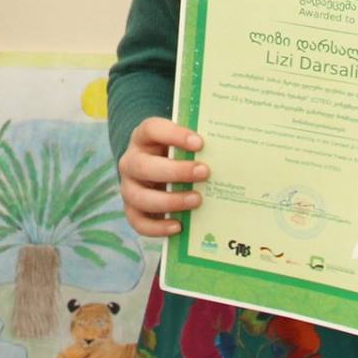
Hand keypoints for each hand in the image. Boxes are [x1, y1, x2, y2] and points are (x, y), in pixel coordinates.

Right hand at [117, 116, 208, 237]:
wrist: (158, 172)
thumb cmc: (176, 155)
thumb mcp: (181, 145)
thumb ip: (197, 147)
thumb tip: (229, 154)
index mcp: (143, 138)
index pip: (152, 129)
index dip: (174, 135)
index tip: (200, 143)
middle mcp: (130, 162)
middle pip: (143, 166)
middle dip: (175, 171)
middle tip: (204, 172)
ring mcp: (128, 187)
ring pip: (139, 197)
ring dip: (169, 200)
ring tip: (197, 200)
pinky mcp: (131, 210)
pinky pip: (139, 222)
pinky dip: (158, 227)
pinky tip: (180, 226)